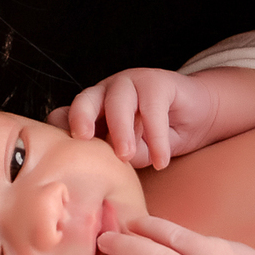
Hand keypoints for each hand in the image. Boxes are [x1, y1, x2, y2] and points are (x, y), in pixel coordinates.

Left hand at [48, 67, 219, 168]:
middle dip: (80, 118)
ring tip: (126, 156)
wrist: (196, 117)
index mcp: (90, 110)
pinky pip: (152, 109)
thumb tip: (103, 172)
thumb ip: (114, 157)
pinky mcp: (157, 81)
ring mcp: (130, 84)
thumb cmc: (155, 139)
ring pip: (118, 102)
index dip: (59, 129)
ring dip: (120, 130)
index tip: (59, 149)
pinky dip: (156, 138)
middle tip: (82, 139)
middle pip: (85, 100)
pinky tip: (160, 160)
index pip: (65, 115)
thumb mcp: (131, 152)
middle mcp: (105, 94)